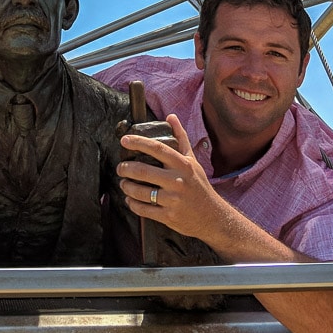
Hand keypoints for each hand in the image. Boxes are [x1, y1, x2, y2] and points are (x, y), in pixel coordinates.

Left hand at [118, 114, 219, 241]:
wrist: (212, 216)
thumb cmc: (199, 185)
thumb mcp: (193, 161)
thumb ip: (180, 138)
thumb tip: (171, 116)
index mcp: (183, 165)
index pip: (158, 149)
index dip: (139, 142)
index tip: (124, 140)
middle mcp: (178, 181)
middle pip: (143, 171)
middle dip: (126, 168)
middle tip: (120, 167)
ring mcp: (173, 200)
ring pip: (141, 192)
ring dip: (126, 186)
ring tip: (123, 183)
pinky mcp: (169, 216)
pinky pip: (144, 209)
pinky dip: (132, 203)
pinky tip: (129, 199)